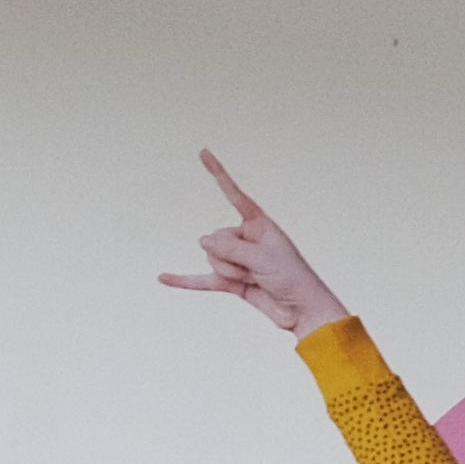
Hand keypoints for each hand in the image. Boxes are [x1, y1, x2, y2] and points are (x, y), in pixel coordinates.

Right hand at [159, 152, 351, 336]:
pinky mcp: (231, 282)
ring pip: (213, 259)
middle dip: (232, 256)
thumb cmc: (292, 278)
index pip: (234, 194)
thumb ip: (230, 247)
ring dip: (229, 272)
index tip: (202, 152)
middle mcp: (245, 238)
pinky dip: (183, 280)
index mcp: (259, 224)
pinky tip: (163, 277)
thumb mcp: (263, 257)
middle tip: (258, 269)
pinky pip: (201, 280)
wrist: (302, 311)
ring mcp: (236, 260)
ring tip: (253, 280)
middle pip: (217, 238)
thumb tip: (202, 241)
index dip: (218, 173)